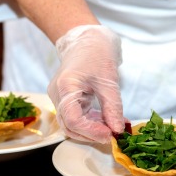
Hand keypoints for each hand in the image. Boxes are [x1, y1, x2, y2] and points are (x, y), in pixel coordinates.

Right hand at [48, 25, 124, 142]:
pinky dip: (91, 123)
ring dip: (91, 130)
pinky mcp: (66, 99)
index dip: (91, 132)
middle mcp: (57, 94)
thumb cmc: (97, 54)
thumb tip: (118, 130)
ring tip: (112, 128)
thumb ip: (113, 108)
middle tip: (112, 136)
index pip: (73, 119)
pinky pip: (76, 117)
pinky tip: (107, 121)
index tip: (110, 135)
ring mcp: (59, 98)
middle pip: (69, 126)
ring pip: (72, 124)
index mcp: (66, 86)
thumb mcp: (109, 81)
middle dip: (91, 135)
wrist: (87, 40)